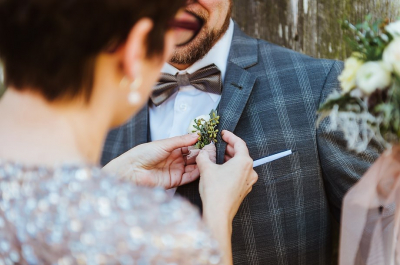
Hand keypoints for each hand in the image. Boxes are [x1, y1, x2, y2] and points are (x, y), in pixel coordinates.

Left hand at [103, 133, 214, 188]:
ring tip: (209, 159)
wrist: (132, 170)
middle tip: (211, 151)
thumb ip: (181, 140)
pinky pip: (188, 177)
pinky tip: (202, 169)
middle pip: (192, 157)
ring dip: (200, 164)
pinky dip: (196, 174)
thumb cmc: (144, 153)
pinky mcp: (174, 181)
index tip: (208, 142)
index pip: (189, 146)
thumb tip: (196, 135)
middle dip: (201, 154)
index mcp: (172, 148)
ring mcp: (175, 170)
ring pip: (192, 167)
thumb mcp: (164, 144)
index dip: (198, 144)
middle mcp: (175, 159)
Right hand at [196, 130, 257, 264]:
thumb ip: (204, 155)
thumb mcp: (206, 168)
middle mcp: (250, 171)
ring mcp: (249, 182)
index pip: (239, 143)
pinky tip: (221, 170)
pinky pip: (240, 174)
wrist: (218, 214)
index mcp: (244, 162)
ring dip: (230, 159)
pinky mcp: (244, 190)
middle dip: (229, 148)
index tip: (223, 133)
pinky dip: (232, 169)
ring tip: (218, 157)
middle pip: (241, 154)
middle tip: (219, 144)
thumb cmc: (215, 191)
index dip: (230, 136)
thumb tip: (204, 151)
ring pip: (241, 165)